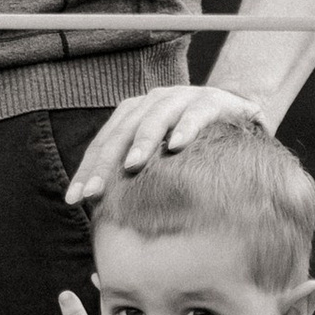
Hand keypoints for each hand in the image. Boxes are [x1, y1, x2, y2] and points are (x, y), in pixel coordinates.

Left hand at [64, 81, 264, 206]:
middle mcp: (153, 102)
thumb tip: (101, 217)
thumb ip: (135, 179)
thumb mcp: (161, 162)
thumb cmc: (195, 148)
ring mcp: (182, 98)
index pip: (104, 144)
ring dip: (143, 141)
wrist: (240, 117)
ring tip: (131, 166)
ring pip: (156, 117)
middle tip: (94, 192)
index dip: (88, 171)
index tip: (74, 200)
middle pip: (122, 132)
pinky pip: (197, 112)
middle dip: (106, 163)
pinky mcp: (212, 100)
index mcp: (135, 115)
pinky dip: (187, 127)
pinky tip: (177, 146)